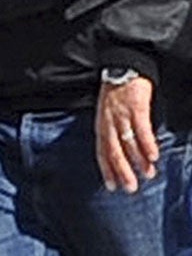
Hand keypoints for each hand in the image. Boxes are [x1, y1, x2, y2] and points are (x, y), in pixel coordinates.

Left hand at [96, 74, 159, 192]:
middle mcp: (108, 123)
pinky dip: (147, 144)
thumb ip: (113, 132)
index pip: (101, 152)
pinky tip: (153, 156)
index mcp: (101, 125)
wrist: (123, 67)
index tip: (112, 187)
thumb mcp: (109, 114)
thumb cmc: (117, 93)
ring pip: (128, 143)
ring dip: (138, 161)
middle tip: (130, 188)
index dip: (106, 170)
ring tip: (147, 175)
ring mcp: (121, 115)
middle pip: (113, 151)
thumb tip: (123, 152)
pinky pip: (141, 129)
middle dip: (122, 171)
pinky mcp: (136, 107)